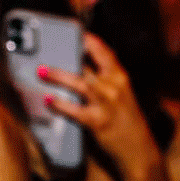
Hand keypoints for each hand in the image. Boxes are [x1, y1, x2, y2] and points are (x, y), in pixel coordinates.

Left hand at [40, 34, 163, 178]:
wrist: (138, 149)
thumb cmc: (126, 120)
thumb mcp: (122, 94)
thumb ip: (105, 78)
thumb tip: (78, 64)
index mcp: (120, 77)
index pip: (104, 52)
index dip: (87, 40)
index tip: (73, 30)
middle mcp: (114, 87)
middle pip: (87, 65)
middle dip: (66, 55)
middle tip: (48, 48)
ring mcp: (107, 104)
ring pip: (80, 83)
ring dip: (59, 75)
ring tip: (41, 71)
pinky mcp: (98, 121)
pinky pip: (75, 110)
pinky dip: (60, 105)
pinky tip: (49, 100)